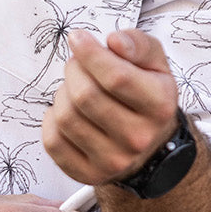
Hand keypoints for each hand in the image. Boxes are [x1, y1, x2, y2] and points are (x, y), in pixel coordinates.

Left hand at [42, 27, 178, 186]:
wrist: (150, 144)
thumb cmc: (146, 96)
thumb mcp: (154, 63)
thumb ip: (138, 44)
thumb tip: (114, 41)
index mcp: (159, 106)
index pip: (116, 77)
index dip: (90, 53)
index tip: (78, 38)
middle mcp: (138, 137)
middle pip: (85, 96)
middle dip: (74, 70)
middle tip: (78, 64)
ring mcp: (113, 160)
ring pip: (66, 117)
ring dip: (62, 94)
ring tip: (75, 89)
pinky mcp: (88, 173)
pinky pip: (53, 141)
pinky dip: (51, 120)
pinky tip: (67, 111)